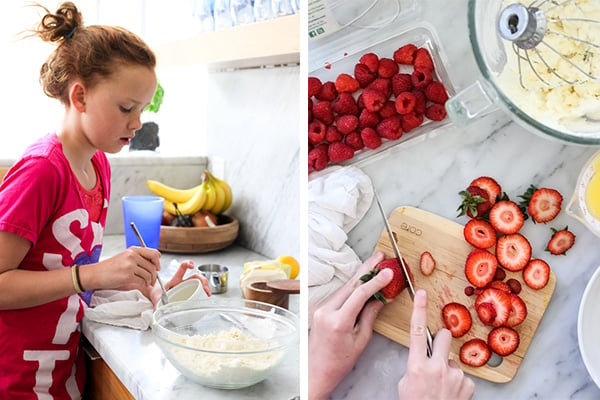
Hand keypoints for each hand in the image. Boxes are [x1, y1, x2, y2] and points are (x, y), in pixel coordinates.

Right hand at [88, 246, 160, 291]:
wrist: (95, 274)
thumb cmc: (109, 268)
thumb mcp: (124, 257)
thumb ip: (138, 258)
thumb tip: (154, 263)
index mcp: (132, 250)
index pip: (153, 253)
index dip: (157, 261)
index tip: (157, 267)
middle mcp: (132, 256)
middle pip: (152, 266)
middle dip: (154, 275)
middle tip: (152, 280)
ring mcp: (130, 266)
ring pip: (148, 274)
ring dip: (149, 281)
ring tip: (147, 284)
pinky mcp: (127, 276)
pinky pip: (142, 281)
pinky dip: (144, 285)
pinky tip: (142, 285)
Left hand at [145, 260, 210, 308]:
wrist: (156, 296)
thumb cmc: (157, 293)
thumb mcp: (156, 298)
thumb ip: (156, 304)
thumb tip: (156, 311)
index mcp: (175, 280)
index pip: (182, 268)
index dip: (187, 264)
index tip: (191, 266)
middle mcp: (183, 282)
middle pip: (196, 276)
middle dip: (203, 280)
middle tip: (205, 288)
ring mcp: (187, 287)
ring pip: (199, 283)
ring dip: (206, 286)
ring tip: (207, 293)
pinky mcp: (190, 292)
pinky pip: (199, 290)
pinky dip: (204, 292)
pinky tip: (206, 296)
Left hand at [308, 251, 392, 399]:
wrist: (315, 370)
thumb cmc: (338, 362)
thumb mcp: (361, 341)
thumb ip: (370, 316)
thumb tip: (382, 297)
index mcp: (338, 321)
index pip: (360, 294)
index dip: (376, 281)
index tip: (389, 272)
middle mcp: (326, 311)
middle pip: (350, 284)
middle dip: (367, 268)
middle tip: (381, 256)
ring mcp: (320, 308)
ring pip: (344, 287)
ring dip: (360, 275)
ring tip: (375, 264)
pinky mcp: (319, 308)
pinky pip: (339, 293)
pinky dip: (352, 285)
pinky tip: (362, 279)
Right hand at [397, 290, 473, 399]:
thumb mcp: (406, 382)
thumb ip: (415, 364)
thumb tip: (423, 357)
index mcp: (417, 365)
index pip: (417, 331)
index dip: (419, 309)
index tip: (421, 293)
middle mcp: (437, 367)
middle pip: (444, 337)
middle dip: (440, 342)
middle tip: (436, 355)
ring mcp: (454, 376)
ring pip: (452, 360)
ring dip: (447, 369)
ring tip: (441, 387)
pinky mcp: (467, 384)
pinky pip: (462, 375)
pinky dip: (456, 383)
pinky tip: (450, 393)